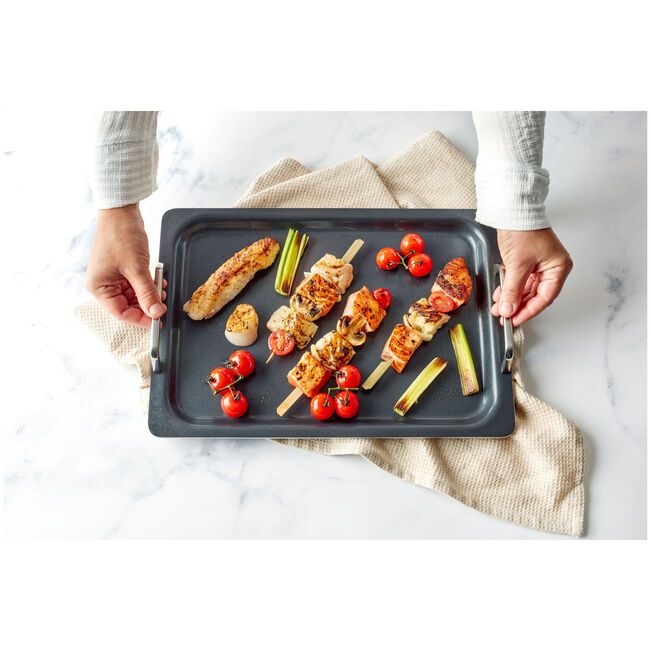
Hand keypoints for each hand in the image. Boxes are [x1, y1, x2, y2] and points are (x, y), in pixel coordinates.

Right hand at [86, 204, 166, 327]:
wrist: (121, 211)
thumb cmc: (121, 236)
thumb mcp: (137, 269)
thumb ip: (147, 293)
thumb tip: (156, 313)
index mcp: (99, 287)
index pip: (121, 313)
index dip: (140, 319)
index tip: (158, 321)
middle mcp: (103, 284)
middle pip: (128, 306)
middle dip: (147, 306)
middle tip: (164, 306)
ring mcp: (113, 276)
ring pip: (134, 296)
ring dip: (150, 295)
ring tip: (163, 291)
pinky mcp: (122, 268)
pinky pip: (136, 284)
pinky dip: (148, 285)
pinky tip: (159, 283)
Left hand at [494, 228, 572, 326]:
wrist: (512, 211)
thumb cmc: (523, 230)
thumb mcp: (517, 265)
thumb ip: (513, 290)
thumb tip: (508, 309)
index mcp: (558, 267)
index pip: (545, 297)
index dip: (529, 311)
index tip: (515, 320)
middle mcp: (552, 267)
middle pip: (536, 295)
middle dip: (518, 306)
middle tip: (504, 316)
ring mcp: (539, 265)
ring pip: (526, 289)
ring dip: (512, 299)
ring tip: (498, 309)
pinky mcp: (527, 262)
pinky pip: (520, 281)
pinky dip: (510, 288)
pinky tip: (501, 296)